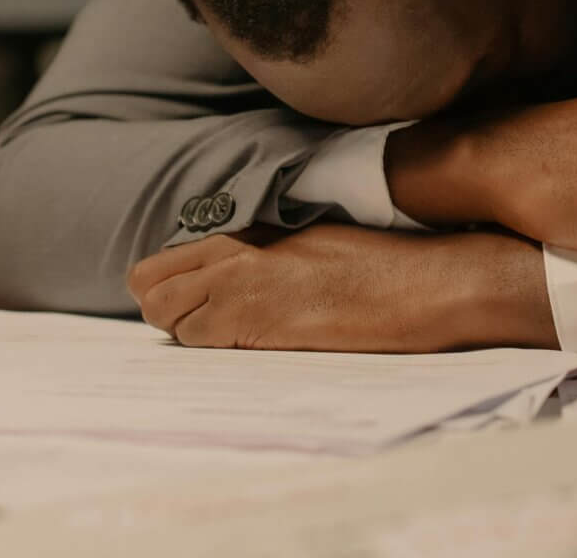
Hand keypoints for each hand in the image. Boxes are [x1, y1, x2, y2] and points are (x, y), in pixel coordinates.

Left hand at [126, 224, 554, 351]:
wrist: (426, 281)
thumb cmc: (384, 267)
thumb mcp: (316, 241)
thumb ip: (269, 253)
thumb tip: (239, 277)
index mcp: (253, 229)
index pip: (168, 258)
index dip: (171, 288)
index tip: (194, 308)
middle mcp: (237, 250)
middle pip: (150, 284)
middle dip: (165, 309)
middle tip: (204, 328)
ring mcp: (243, 282)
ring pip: (164, 312)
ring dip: (185, 330)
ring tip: (230, 338)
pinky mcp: (258, 316)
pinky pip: (196, 336)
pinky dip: (207, 346)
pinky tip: (247, 347)